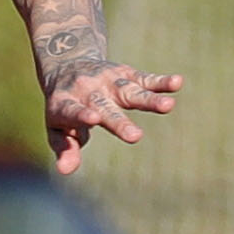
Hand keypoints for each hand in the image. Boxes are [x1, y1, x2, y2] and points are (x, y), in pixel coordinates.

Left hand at [40, 59, 181, 173]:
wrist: (67, 63)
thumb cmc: (63, 107)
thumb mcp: (56, 128)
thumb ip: (64, 148)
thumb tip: (65, 170)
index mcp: (66, 104)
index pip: (73, 111)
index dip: (82, 115)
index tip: (93, 118)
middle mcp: (88, 91)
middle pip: (106, 108)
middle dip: (120, 122)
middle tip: (135, 138)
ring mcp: (108, 82)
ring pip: (130, 92)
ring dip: (149, 100)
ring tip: (168, 106)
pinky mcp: (125, 75)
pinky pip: (145, 79)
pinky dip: (160, 82)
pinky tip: (177, 82)